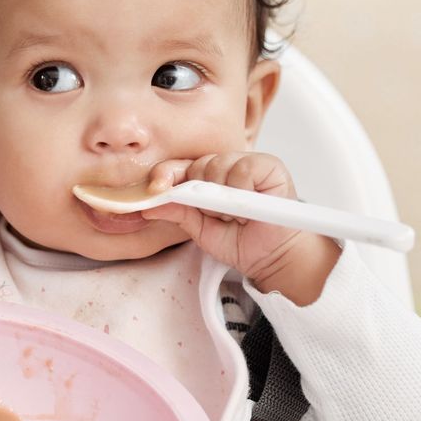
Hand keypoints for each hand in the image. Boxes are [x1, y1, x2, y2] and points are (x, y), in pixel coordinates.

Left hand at [141, 153, 340, 301]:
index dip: (166, 175)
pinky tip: (249, 203)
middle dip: (200, 194)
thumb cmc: (241, 242)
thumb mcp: (201, 230)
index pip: (180, 167)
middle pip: (197, 165)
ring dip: (222, 197)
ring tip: (235, 215)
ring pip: (217, 164)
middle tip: (217, 216)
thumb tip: (148, 204)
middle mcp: (226, 166)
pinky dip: (241, 188)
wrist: (272, 258)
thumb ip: (178, 213)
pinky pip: (242, 168)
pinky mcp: (268, 165)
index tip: (156, 188)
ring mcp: (247, 163)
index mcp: (207, 178)